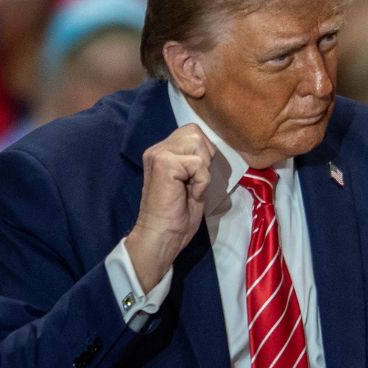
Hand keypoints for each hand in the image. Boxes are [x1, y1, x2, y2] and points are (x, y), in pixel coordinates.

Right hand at [125, 125, 215, 290]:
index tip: (196, 177)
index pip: (192, 132)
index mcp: (163, 152)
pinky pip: (198, 163)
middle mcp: (157, 149)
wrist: (162, 236)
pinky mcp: (164, 163)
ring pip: (197, 143)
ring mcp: (159, 154)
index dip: (203, 152)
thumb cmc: (178, 215)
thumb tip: (209, 148)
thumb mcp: (191, 181)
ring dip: (202, 169)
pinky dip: (201, 181)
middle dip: (204, 156)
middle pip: (195, 132)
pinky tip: (190, 194)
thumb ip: (195, 162)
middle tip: (195, 181)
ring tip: (191, 187)